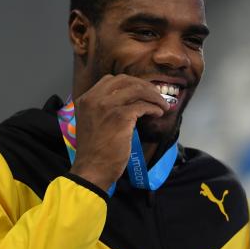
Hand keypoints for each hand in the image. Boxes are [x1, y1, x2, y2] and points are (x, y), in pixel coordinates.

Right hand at [69, 75, 171, 191]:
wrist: (92, 169)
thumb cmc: (94, 151)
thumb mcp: (92, 122)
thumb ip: (104, 109)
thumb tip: (129, 102)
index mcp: (86, 99)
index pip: (111, 80)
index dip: (131, 83)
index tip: (143, 91)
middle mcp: (95, 98)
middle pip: (126, 81)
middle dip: (145, 86)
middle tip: (157, 96)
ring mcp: (107, 106)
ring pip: (137, 90)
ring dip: (154, 97)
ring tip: (163, 106)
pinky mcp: (120, 117)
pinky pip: (143, 106)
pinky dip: (154, 108)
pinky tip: (158, 114)